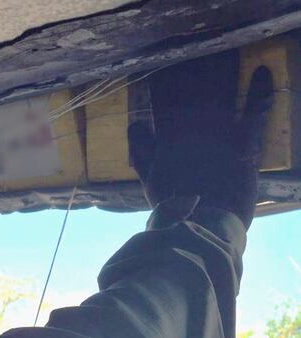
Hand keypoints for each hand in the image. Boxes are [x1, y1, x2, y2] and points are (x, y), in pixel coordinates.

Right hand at [128, 51, 273, 226]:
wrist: (201, 224)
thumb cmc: (174, 206)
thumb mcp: (149, 181)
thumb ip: (140, 152)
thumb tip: (134, 124)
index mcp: (168, 139)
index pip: (164, 103)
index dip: (164, 83)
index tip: (164, 65)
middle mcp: (193, 131)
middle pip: (193, 92)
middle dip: (194, 72)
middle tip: (196, 53)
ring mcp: (219, 135)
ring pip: (221, 95)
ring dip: (222, 74)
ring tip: (222, 54)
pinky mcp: (245, 143)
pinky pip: (255, 111)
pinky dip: (260, 91)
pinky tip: (262, 72)